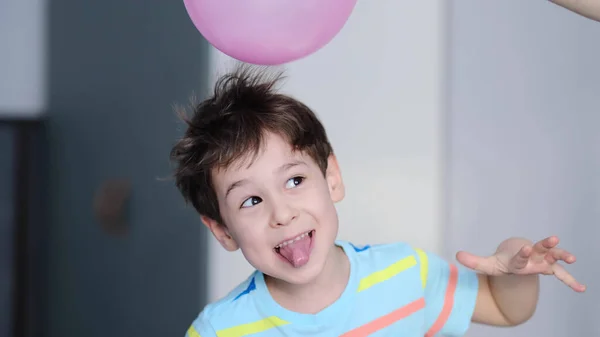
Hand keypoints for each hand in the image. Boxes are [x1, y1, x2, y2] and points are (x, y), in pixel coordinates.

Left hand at [456, 236, 585, 292]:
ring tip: (571, 258)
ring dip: (561, 254)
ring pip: (552, 255)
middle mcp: (531, 256)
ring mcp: (541, 260)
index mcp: (516, 258)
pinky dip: (570, 281)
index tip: (524, 247)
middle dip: (545, 245)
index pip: (519, 256)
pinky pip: (561, 274)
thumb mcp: (488, 265)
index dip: (521, 253)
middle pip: (538, 249)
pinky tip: (581, 289)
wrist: (514, 254)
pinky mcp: (548, 267)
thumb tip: (457, 255)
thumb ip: (474, 261)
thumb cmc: (502, 262)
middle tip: (553, 238)